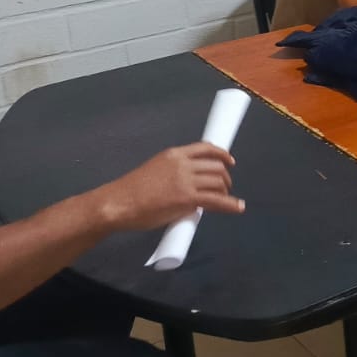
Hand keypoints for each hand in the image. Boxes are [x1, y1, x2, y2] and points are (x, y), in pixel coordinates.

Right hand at [94, 142, 242, 231]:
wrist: (118, 203)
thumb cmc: (131, 191)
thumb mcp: (155, 169)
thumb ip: (174, 171)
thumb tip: (191, 182)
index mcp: (174, 154)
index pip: (205, 148)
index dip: (222, 154)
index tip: (229, 161)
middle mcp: (182, 164)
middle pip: (216, 166)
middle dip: (225, 177)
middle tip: (225, 187)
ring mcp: (186, 180)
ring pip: (218, 182)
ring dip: (226, 191)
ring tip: (224, 199)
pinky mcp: (187, 198)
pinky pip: (217, 200)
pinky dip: (231, 204)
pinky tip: (238, 207)